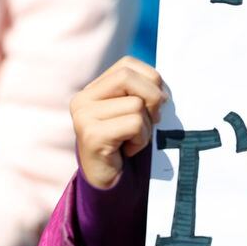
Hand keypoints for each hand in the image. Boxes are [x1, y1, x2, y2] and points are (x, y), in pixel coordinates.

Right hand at [71, 56, 166, 189]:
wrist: (110, 181)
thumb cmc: (126, 144)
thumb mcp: (133, 112)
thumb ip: (142, 93)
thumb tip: (164, 89)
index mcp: (93, 89)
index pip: (127, 64)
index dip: (150, 80)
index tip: (155, 104)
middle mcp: (82, 99)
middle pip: (128, 77)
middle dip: (152, 98)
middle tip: (153, 121)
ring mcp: (83, 117)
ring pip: (136, 104)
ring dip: (146, 127)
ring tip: (133, 140)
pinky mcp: (92, 136)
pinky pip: (134, 124)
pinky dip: (141, 139)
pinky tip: (129, 149)